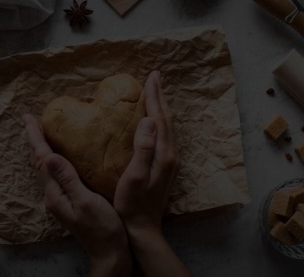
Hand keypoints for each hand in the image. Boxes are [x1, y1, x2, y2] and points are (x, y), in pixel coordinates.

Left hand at [23, 114, 131, 276]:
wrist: (109, 252)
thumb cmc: (102, 229)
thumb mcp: (85, 201)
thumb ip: (67, 179)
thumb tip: (49, 156)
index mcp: (55, 193)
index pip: (41, 159)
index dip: (35, 138)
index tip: (29, 118)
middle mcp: (54, 194)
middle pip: (40, 162)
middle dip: (36, 140)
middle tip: (33, 120)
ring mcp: (61, 198)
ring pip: (48, 167)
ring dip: (43, 148)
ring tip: (44, 132)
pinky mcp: (69, 199)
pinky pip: (58, 173)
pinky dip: (55, 158)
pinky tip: (62, 155)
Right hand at [114, 70, 179, 233]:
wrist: (143, 227)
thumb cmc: (132, 204)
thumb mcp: (134, 177)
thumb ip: (143, 149)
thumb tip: (148, 120)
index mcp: (163, 154)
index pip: (159, 118)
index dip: (155, 96)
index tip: (151, 77)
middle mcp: (170, 155)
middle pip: (167, 119)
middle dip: (160, 96)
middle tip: (154, 77)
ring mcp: (170, 161)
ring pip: (167, 126)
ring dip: (161, 107)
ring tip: (155, 92)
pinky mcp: (165, 166)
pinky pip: (164, 135)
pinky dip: (160, 120)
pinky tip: (153, 119)